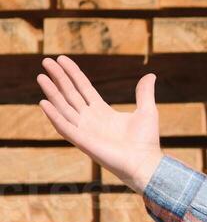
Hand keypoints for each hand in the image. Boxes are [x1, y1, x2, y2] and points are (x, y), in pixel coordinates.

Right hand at [37, 55, 162, 192]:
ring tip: (41, 76)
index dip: (72, 73)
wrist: (145, 162)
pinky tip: (44, 103)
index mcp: (102, 111)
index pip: (83, 88)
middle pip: (70, 94)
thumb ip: (144, 93)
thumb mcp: (147, 111)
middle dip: (58, 78)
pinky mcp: (82, 141)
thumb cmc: (146, 141)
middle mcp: (90, 119)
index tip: (61, 58)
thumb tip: (150, 75)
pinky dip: (54, 115)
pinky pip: (64, 126)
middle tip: (46, 61)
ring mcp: (84, 130)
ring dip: (52, 92)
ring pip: (63, 107)